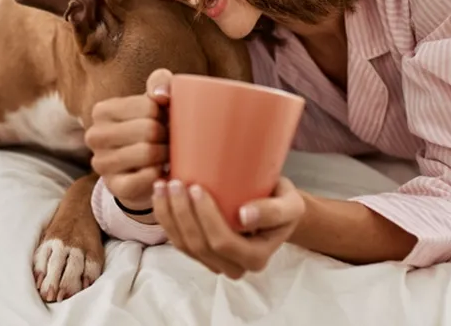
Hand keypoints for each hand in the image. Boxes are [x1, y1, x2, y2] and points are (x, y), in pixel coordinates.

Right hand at [84, 68, 172, 210]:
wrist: (144, 167)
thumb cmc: (151, 126)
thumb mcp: (154, 100)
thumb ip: (160, 82)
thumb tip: (161, 96)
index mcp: (102, 110)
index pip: (148, 107)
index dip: (165, 114)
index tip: (165, 120)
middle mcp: (95, 136)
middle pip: (149, 130)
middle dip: (167, 135)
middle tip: (170, 139)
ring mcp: (101, 163)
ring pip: (148, 154)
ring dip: (166, 154)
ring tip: (168, 153)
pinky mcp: (114, 186)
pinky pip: (146, 178)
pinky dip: (160, 174)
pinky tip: (161, 170)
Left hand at [153, 176, 304, 278]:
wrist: (275, 208)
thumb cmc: (282, 202)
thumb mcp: (290, 204)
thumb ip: (273, 211)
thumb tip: (243, 216)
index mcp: (255, 258)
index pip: (222, 242)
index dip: (205, 217)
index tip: (196, 187)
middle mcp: (234, 267)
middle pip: (199, 245)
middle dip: (181, 213)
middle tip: (174, 182)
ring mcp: (215, 263)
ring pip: (184, 246)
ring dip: (168, 216)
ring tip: (161, 186)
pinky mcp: (201, 253)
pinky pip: (178, 242)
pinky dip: (165, 220)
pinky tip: (160, 197)